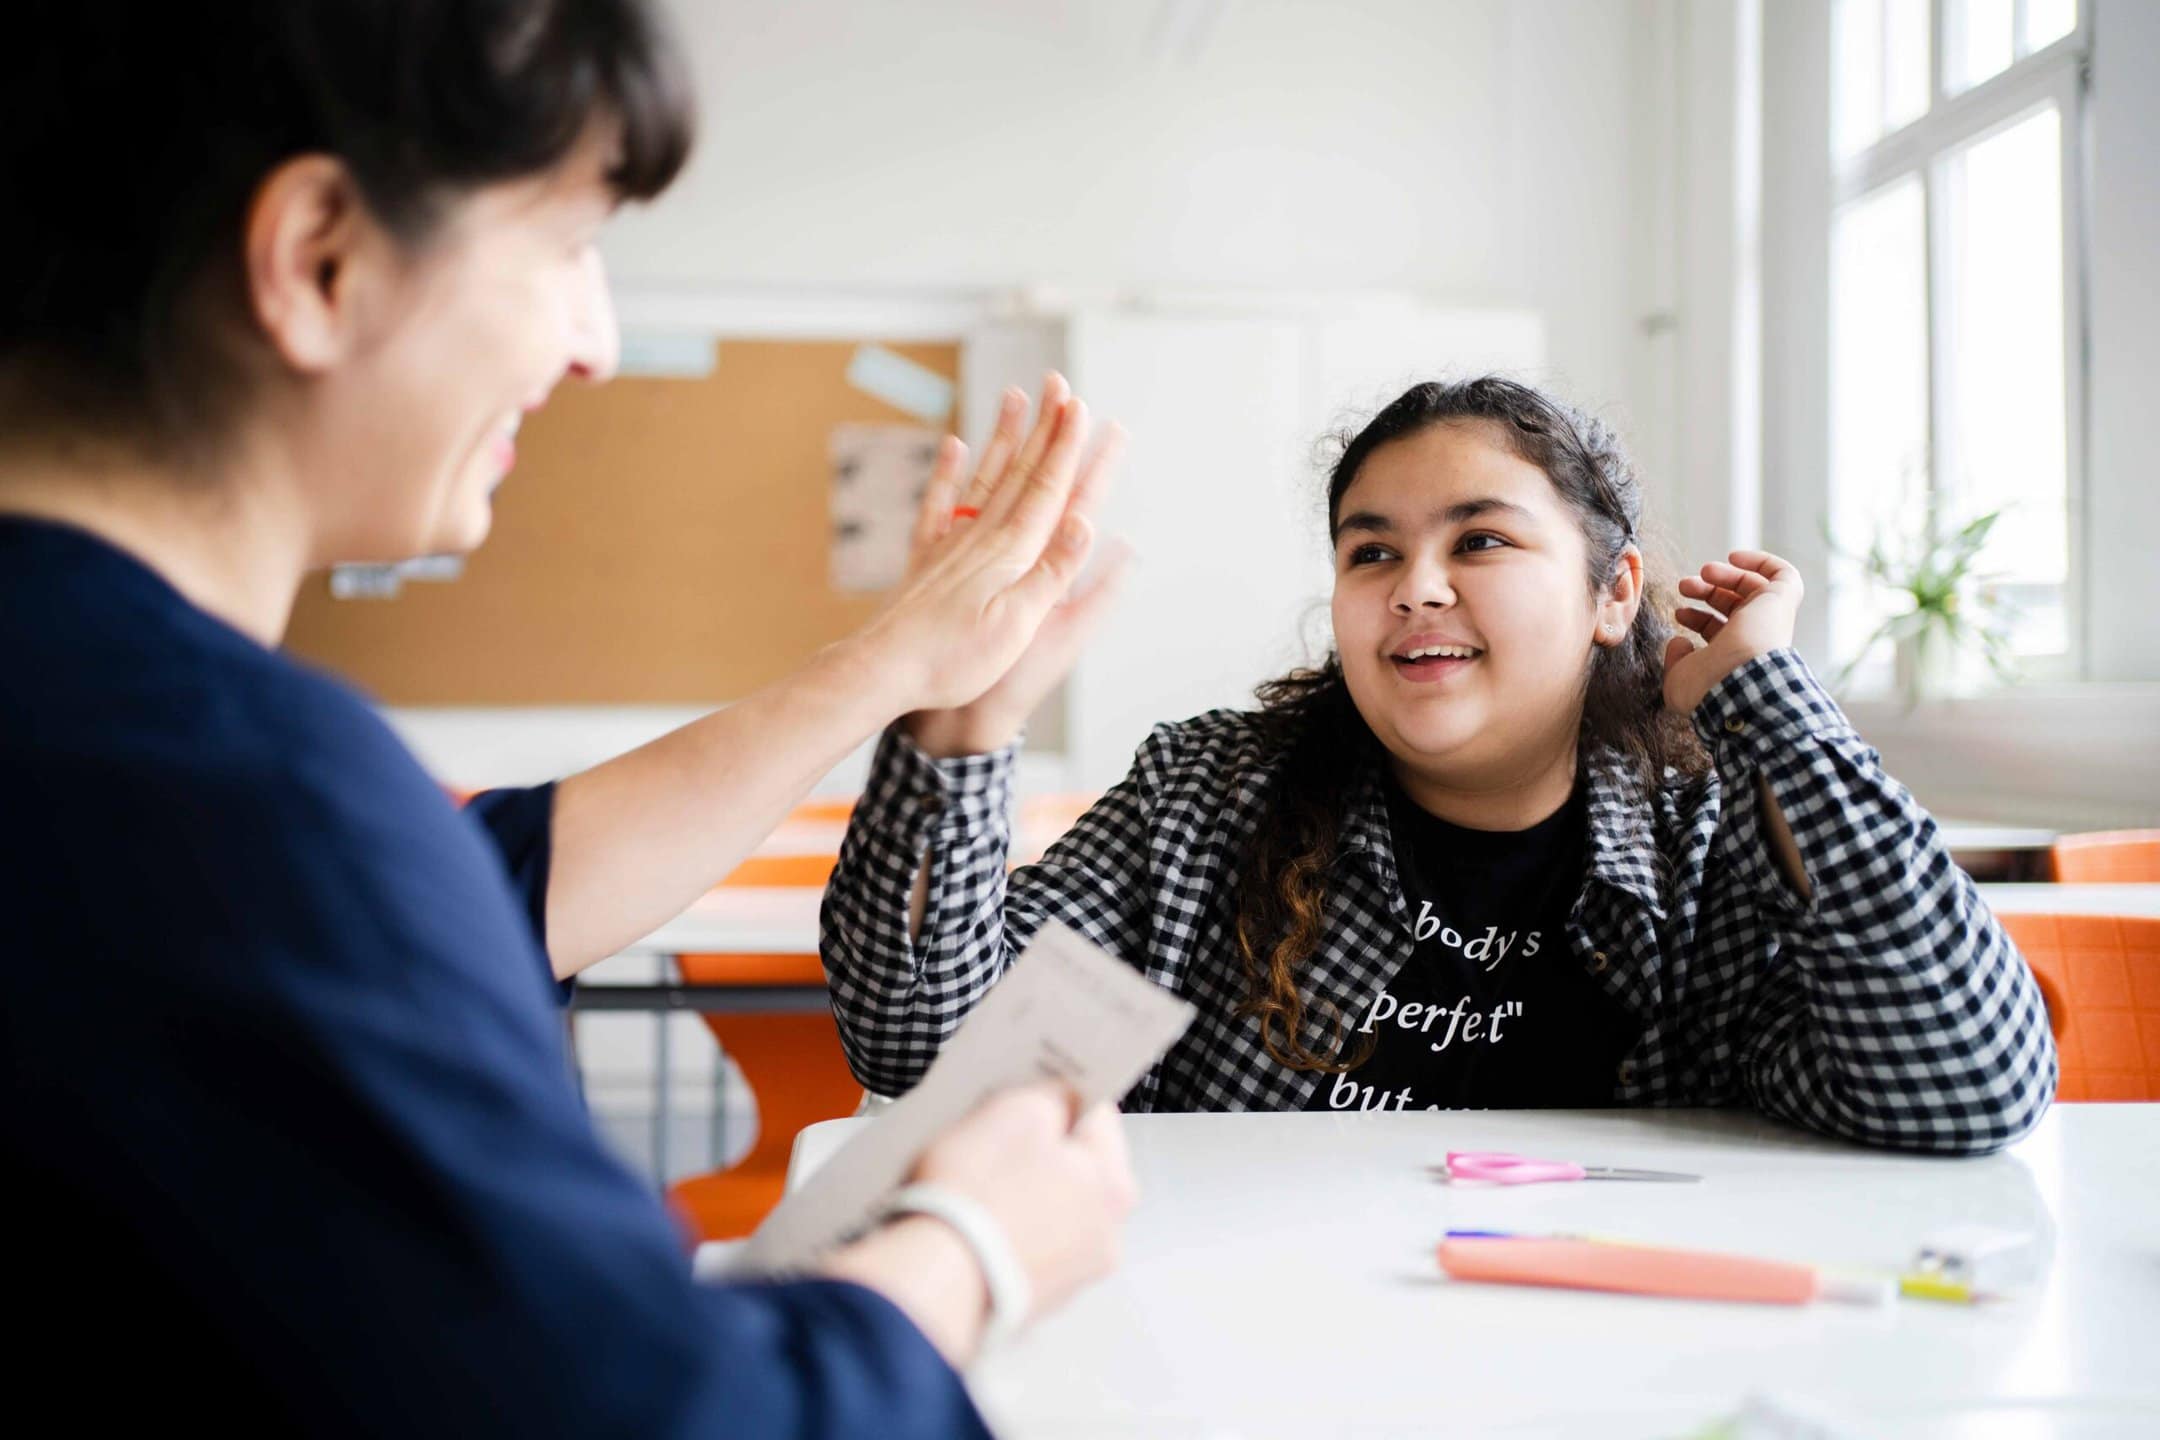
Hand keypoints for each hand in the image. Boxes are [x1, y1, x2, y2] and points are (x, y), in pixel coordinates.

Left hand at [836, 376, 1125, 725]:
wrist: (884, 671)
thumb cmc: (954, 660)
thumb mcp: (1018, 626)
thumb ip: (1052, 570)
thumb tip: (1086, 520)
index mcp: (1011, 554)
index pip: (1048, 489)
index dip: (1067, 448)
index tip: (1081, 407)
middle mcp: (981, 538)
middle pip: (1021, 473)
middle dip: (1045, 429)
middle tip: (1061, 386)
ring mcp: (951, 544)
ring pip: (985, 477)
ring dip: (1005, 437)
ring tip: (1017, 397)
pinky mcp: (926, 558)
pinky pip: (939, 504)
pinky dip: (947, 471)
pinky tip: (953, 445)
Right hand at [908, 1082, 1137, 1326]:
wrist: (933, 1281)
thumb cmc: (976, 1199)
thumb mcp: (1017, 1112)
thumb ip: (1050, 1097)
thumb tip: (1057, 1099)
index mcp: (1114, 1185)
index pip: (1097, 1114)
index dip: (1059, 1095)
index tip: (1031, 1089)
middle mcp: (1105, 1235)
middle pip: (1073, 1166)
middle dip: (1037, 1147)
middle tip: (993, 1134)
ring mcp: (1070, 1273)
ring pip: (1046, 1207)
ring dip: (1018, 1192)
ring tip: (973, 1180)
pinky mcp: (1033, 1297)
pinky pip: (1021, 1244)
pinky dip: (1001, 1230)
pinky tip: (971, 1220)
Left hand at [1663, 550, 1804, 714]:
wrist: (1739, 679)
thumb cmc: (1709, 685)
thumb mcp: (1679, 678)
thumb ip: (1675, 660)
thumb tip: (1679, 641)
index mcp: (1734, 656)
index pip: (1719, 630)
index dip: (1697, 618)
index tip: (1678, 613)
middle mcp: (1755, 637)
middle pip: (1734, 606)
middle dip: (1706, 592)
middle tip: (1684, 586)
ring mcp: (1770, 618)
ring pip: (1753, 588)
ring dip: (1725, 574)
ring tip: (1704, 571)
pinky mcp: (1782, 600)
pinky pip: (1783, 574)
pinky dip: (1760, 561)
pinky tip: (1734, 557)